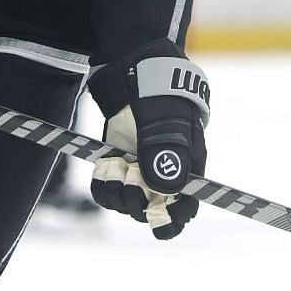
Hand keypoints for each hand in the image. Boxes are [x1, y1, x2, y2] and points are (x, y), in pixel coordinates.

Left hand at [88, 42, 208, 239]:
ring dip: (119, 194)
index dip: (174, 219)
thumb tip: (165, 192)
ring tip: (117, 169)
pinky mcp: (116, 164)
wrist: (135, 72)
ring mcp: (138, 171)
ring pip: (128, 203)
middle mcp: (162, 175)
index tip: (158, 219)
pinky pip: (107, 191)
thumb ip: (166, 156)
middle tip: (131, 180)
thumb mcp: (167, 124)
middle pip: (154, 210)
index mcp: (187, 168)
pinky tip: (105, 170)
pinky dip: (103, 187)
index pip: (186, 207)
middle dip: (140, 203)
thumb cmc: (161, 96)